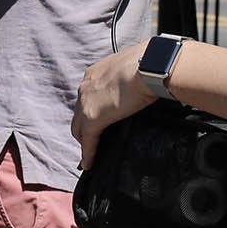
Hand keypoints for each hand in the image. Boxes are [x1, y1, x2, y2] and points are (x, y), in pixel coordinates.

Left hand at [72, 43, 159, 169]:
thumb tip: (142, 85)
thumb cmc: (148, 64)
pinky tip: (89, 163)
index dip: (90, 108)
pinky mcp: (93, 119)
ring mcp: (86, 103)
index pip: (88, 95)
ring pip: (79, 128)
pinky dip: (88, 153)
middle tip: (90, 140)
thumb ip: (129, 78)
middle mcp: (85, 87)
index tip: (97, 116)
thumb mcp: (132, 68)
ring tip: (89, 154)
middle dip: (82, 127)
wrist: (147, 67)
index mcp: (95, 73)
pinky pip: (88, 141)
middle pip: (78, 113)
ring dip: (84, 141)